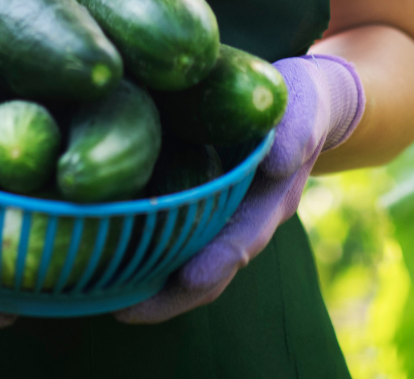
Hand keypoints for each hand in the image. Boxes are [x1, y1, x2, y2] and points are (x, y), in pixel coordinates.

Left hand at [116, 53, 363, 323]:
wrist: (304, 102)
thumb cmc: (303, 101)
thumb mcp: (305, 108)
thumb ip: (296, 132)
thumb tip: (275, 162)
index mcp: (273, 203)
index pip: (243, 241)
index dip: (216, 263)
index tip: (187, 280)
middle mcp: (246, 220)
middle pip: (209, 270)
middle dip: (170, 295)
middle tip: (125, 311)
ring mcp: (224, 216)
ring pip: (188, 260)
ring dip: (152, 283)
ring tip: (107, 296)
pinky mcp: (202, 202)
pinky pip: (175, 235)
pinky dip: (147, 249)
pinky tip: (110, 248)